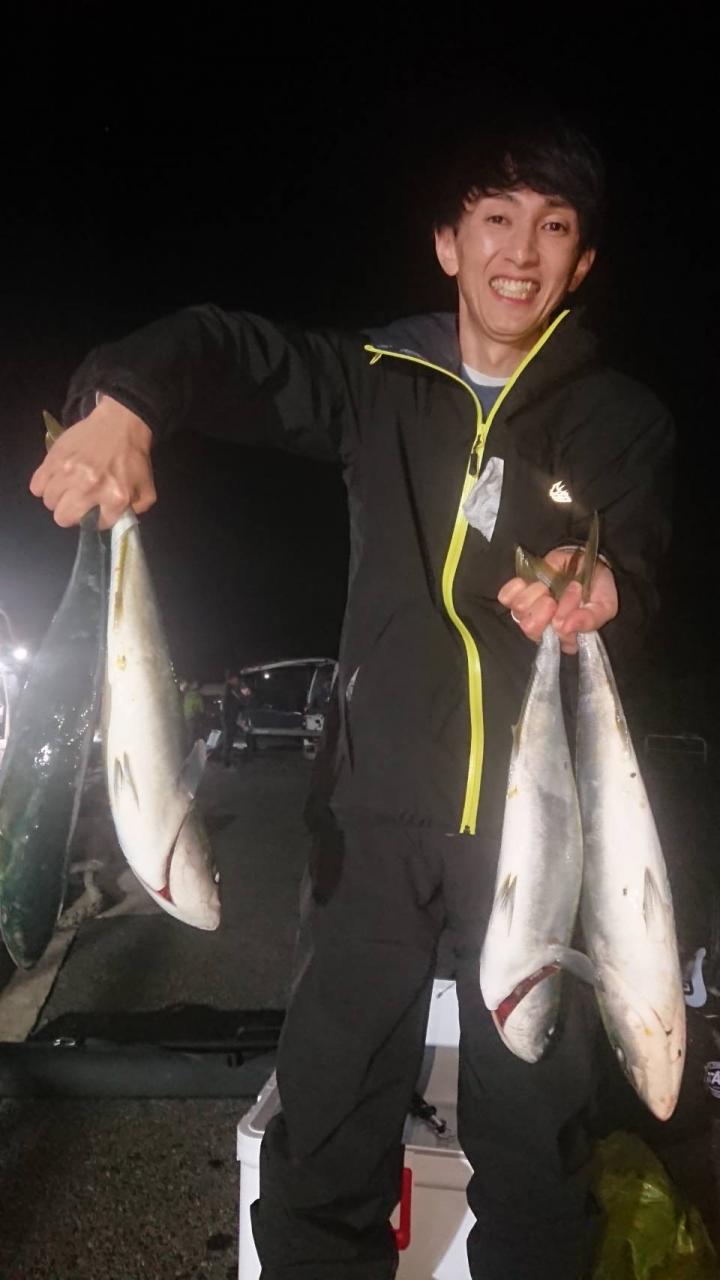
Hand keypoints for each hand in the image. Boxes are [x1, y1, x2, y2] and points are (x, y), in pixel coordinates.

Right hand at [29, 396, 155, 528]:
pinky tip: (52, 483)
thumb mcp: (147, 490)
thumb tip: (119, 522)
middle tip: (75, 504)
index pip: (96, 524)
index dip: (96, 519)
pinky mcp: (54, 459)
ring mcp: (68, 473)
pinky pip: (36, 485)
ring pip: (49, 501)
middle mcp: (89, 489)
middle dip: (70, 514)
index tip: (96, 510)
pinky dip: (42, 487)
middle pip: (63, 517)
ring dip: (57, 499)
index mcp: (115, 498)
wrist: (121, 424)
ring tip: (65, 491)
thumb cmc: (133, 457)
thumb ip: (136, 511)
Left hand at [498, 545, 618, 654]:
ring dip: (536, 593)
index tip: (578, 601)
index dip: (563, 623)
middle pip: (531, 629)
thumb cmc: (596, 587)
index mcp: (565, 637)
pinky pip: (506, 597)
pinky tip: (529, 582)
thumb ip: (591, 619)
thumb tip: (567, 627)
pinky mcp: (516, 595)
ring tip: (548, 587)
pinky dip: (517, 588)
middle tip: (557, 596)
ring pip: (520, 611)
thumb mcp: (605, 604)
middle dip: (545, 608)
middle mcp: (544, 629)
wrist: (585, 560)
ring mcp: (529, 612)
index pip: (556, 642)